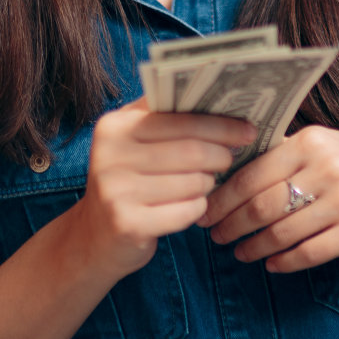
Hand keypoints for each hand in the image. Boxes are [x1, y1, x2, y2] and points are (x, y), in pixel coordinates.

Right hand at [72, 99, 257, 278]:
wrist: (92, 238)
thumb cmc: (125, 181)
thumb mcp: (131, 143)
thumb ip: (163, 117)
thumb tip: (219, 100)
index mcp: (114, 126)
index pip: (179, 117)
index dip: (219, 124)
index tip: (247, 129)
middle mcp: (110, 155)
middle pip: (191, 151)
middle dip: (220, 155)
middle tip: (231, 159)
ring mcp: (117, 191)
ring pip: (193, 182)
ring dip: (209, 184)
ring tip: (206, 183)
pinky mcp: (128, 224)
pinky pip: (187, 211)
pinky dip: (198, 208)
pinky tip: (193, 206)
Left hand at [197, 125, 338, 272]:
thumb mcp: (320, 145)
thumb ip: (280, 154)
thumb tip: (222, 172)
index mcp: (310, 141)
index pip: (253, 173)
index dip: (223, 198)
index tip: (204, 211)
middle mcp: (327, 167)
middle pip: (263, 206)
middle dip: (232, 225)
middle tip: (215, 236)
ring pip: (284, 232)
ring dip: (254, 247)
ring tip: (240, 252)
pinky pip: (311, 253)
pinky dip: (286, 262)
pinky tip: (272, 264)